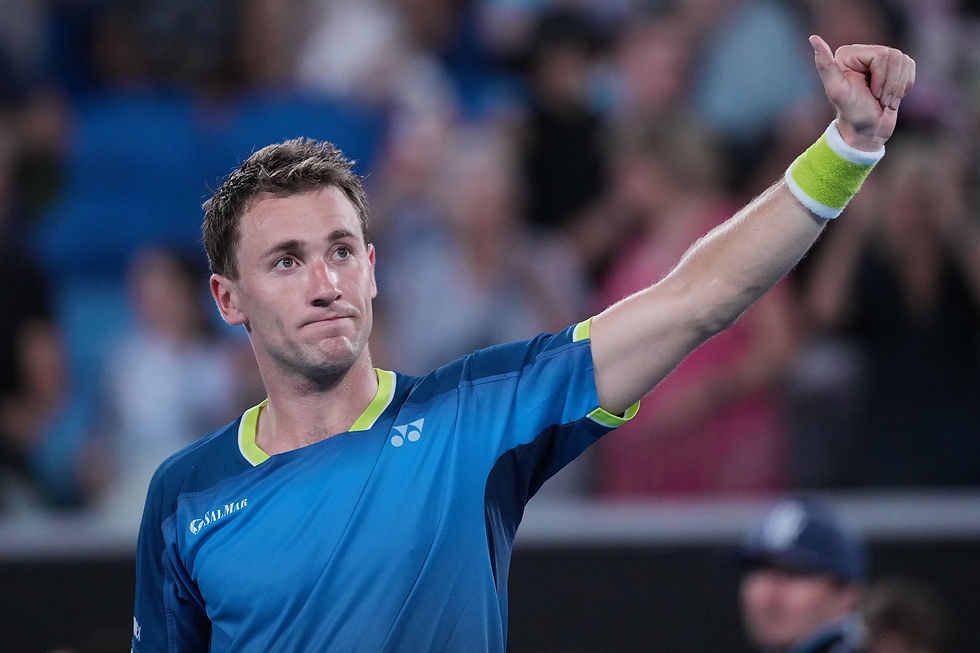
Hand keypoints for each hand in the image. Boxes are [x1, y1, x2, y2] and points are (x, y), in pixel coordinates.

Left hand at [810, 35, 914, 150]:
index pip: (881, 55)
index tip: (871, 94)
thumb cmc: (852, 113)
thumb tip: (813, 38)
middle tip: (879, 100)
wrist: (867, 131)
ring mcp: (879, 59)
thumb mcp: (837, 91)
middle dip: (890, 84)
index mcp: (847, 54)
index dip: (881, 77)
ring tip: (885, 101)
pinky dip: (904, 85)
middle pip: (895, 57)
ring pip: (904, 61)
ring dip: (897, 87)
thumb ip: (825, 66)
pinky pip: (910, 66)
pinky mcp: (893, 67)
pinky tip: (892, 96)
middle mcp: (862, 52)